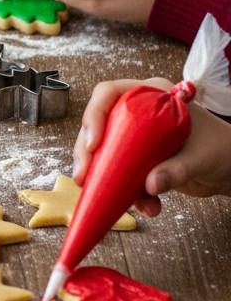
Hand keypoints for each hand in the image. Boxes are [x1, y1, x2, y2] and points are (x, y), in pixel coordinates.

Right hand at [73, 77, 230, 214]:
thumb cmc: (223, 150)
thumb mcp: (201, 156)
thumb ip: (177, 169)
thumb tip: (150, 184)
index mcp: (151, 96)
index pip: (109, 94)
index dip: (94, 115)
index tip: (93, 144)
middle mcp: (138, 111)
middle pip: (98, 124)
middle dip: (88, 152)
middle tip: (83, 175)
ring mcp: (135, 135)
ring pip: (103, 150)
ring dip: (102, 176)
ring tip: (113, 199)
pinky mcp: (136, 158)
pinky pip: (118, 171)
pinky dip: (125, 192)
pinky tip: (145, 206)